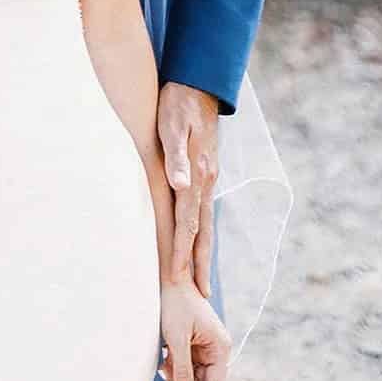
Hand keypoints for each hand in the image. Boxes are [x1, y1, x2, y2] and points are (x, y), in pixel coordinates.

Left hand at [158, 80, 218, 296]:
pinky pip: (202, 209)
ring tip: (202, 279)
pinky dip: (200, 231)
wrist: (199, 83)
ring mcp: (208, 177)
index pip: (188, 222)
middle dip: (199, 263)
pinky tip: (198, 239)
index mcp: (198, 174)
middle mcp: (206, 180)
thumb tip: (179, 184)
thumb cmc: (179, 102)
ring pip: (205, 222)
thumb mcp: (173, 125)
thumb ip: (177, 156)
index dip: (181, 250)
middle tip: (200, 296)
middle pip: (203, 231)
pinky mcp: (205, 171)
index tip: (176, 277)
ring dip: (202, 251)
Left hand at [158, 278, 231, 380]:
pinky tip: (165, 356)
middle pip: (204, 379)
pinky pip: (189, 360)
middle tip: (164, 376)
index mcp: (220, 347)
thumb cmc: (176, 303)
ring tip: (163, 365)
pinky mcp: (196, 339)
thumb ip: (182, 369)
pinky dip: (177, 362)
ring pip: (195, 371)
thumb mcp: (177, 339)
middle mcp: (217, 347)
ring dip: (179, 372)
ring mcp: (207, 343)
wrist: (171, 277)